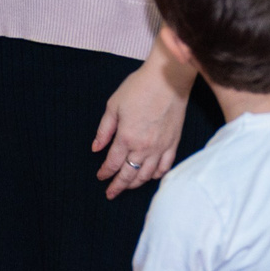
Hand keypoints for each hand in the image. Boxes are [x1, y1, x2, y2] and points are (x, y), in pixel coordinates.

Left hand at [93, 50, 187, 197]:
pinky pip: (165, 167)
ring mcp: (161, 147)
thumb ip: (104, 130)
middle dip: (118, 185)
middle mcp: (144, 147)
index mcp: (126, 137)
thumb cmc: (139, 87)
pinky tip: (150, 176)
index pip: (113, 163)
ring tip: (128, 186)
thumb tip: (96, 148)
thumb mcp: (113, 105)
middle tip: (111, 192)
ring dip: (135, 183)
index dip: (105, 172)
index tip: (100, 176)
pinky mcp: (173, 143)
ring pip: (147, 174)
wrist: (168, 78)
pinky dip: (157, 175)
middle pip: (129, 174)